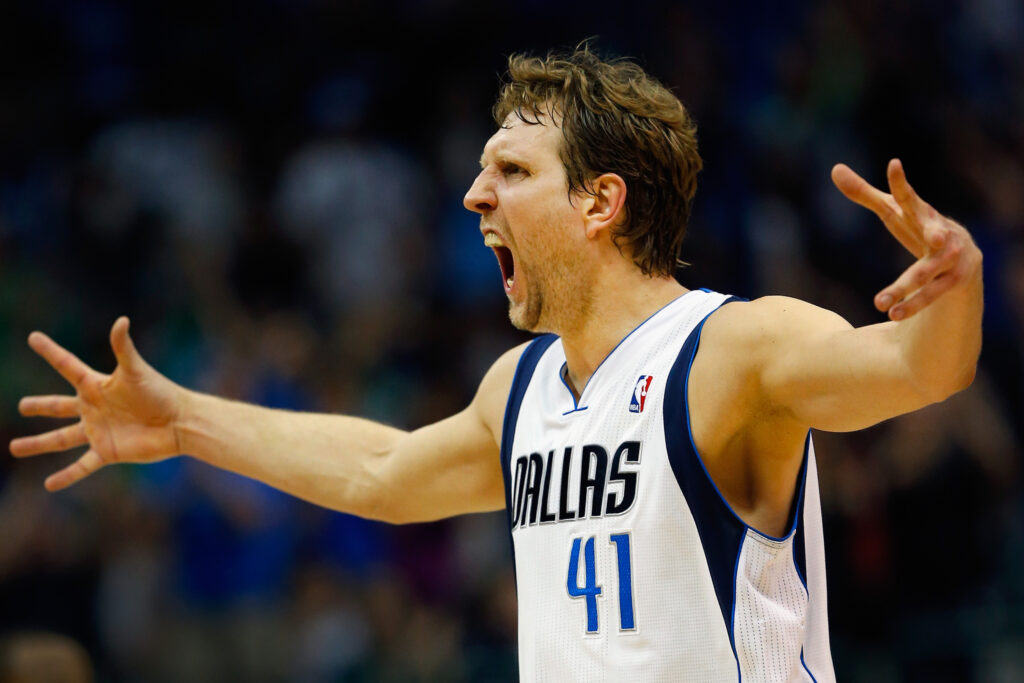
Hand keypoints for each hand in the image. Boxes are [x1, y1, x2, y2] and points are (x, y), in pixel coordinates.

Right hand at [10, 317, 185, 490]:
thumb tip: (121, 320)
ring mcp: (98, 431)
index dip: (50, 351)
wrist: (180, 423)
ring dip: (39, 444)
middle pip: (59, 407)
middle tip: (22, 405)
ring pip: (61, 438)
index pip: (67, 365)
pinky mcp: (107, 451)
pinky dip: (66, 476)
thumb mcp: (136, 370)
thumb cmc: (161, 393)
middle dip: (41, 406)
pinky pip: (81, 466)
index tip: (33, 337)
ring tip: (14, 447)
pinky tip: (49, 485)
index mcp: (97, 385)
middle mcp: (94, 408)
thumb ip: (123, 347)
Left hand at [831, 159, 980, 320]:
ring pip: (925, 273)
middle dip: (930, 234)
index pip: (909, 195)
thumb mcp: (892, 212)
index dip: (901, 182)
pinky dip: (913, 305)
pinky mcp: (954, 280)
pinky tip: (893, 315)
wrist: (964, 254)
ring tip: (879, 304)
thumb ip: (865, 193)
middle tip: (928, 237)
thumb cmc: (918, 226)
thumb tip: (834, 169)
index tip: (894, 165)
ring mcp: (949, 257)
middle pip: (929, 234)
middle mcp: (940, 232)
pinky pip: (932, 294)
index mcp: (921, 213)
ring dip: (904, 288)